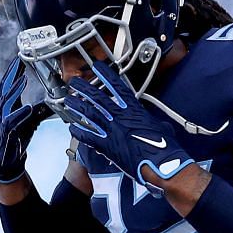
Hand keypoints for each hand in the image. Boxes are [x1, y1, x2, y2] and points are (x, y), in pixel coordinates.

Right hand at [0, 59, 54, 182]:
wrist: (4, 163)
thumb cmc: (15, 141)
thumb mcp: (30, 122)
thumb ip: (40, 111)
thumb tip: (53, 102)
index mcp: (8, 107)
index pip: (9, 84)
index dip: (14, 71)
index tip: (20, 58)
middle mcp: (2, 111)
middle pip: (5, 88)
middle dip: (11, 74)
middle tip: (18, 62)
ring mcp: (2, 122)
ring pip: (6, 103)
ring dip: (15, 91)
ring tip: (23, 79)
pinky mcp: (5, 134)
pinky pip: (11, 122)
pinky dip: (19, 114)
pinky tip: (27, 108)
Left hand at [62, 57, 201, 189]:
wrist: (159, 165)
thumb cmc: (164, 147)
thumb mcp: (160, 126)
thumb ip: (150, 120)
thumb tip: (152, 121)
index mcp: (133, 109)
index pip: (116, 87)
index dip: (106, 75)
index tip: (97, 68)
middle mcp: (119, 117)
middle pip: (97, 98)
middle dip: (84, 89)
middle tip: (74, 83)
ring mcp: (111, 131)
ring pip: (89, 114)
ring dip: (77, 106)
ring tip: (68, 100)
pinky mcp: (107, 146)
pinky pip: (88, 137)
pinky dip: (79, 132)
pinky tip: (72, 128)